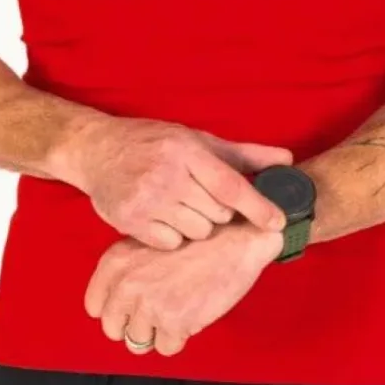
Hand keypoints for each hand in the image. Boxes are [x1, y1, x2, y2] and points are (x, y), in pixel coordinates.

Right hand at [57, 115, 294, 250]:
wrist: (98, 150)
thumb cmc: (153, 144)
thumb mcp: (196, 140)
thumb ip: (243, 155)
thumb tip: (287, 160)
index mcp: (186, 151)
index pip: (229, 185)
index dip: (257, 206)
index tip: (278, 222)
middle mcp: (167, 175)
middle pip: (217, 214)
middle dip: (218, 212)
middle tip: (201, 199)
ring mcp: (147, 200)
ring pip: (197, 232)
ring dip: (196, 225)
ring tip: (180, 207)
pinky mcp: (130, 221)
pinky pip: (172, 243)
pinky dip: (173, 237)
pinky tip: (162, 218)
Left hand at [84, 218, 286, 355]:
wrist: (236, 240)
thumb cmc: (198, 240)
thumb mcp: (148, 243)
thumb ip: (128, 272)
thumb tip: (121, 305)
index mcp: (115, 263)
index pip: (95, 306)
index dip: (117, 311)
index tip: (133, 309)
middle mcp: (126, 285)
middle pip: (114, 329)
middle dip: (135, 327)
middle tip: (158, 314)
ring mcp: (149, 305)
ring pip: (139, 342)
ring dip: (159, 332)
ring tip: (179, 309)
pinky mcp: (174, 322)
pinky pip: (167, 348)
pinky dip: (180, 337)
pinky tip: (193, 314)